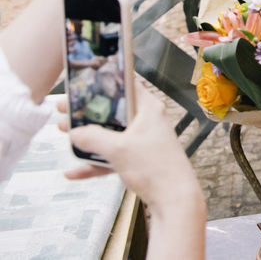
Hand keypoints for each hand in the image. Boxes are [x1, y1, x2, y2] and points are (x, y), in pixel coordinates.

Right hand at [58, 91, 202, 209]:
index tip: (82, 86)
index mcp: (148, 109)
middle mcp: (147, 121)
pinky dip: (96, 161)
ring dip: (88, 137)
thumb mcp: (118, 149)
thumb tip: (75, 133)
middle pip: (113, 112)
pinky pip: (113, 155)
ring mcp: (143, 140)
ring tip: (65, 133)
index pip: (125, 86)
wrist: (173, 198)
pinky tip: (75, 171)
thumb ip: (93, 138)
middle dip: (88, 113)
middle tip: (66, 111)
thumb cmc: (156, 168)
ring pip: (111, 134)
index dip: (103, 84)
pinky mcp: (139, 158)